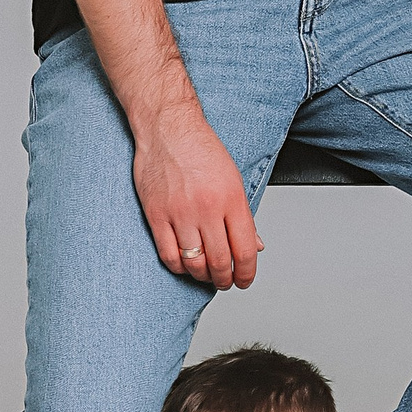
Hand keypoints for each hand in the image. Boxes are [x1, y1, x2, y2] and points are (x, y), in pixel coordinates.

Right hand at [131, 105, 263, 287]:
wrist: (168, 129)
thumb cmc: (201, 149)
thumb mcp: (233, 179)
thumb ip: (243, 215)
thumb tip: (255, 244)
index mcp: (231, 200)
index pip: (244, 250)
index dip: (247, 273)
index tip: (245, 280)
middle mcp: (207, 209)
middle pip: (220, 261)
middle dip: (226, 279)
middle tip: (226, 282)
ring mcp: (180, 213)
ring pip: (194, 263)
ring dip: (203, 276)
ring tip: (206, 275)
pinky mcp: (157, 214)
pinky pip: (168, 254)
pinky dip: (178, 267)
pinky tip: (184, 265)